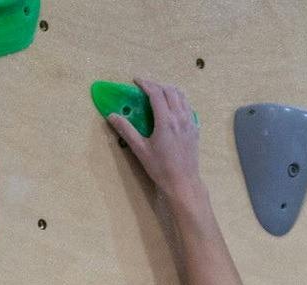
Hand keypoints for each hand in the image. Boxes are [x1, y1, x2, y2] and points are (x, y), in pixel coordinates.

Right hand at [105, 77, 201, 202]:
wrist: (183, 182)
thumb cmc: (161, 168)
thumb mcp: (140, 150)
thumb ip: (126, 130)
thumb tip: (112, 116)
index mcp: (165, 120)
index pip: (155, 93)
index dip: (145, 84)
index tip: (136, 81)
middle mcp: (180, 117)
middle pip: (169, 90)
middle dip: (156, 84)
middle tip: (145, 86)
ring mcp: (190, 121)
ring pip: (181, 95)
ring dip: (169, 89)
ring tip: (158, 92)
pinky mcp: (195, 128)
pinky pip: (188, 106)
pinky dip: (179, 99)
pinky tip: (172, 106)